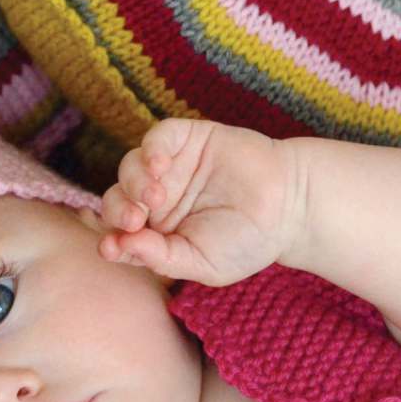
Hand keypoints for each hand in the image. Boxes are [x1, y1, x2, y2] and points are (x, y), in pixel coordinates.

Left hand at [99, 118, 306, 285]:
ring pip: (130, 168)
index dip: (109, 239)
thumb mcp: (202, 264)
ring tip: (156, 197)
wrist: (291, 208)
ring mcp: (169, 168)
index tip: (110, 248)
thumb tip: (120, 247)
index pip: (118, 234)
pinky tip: (159, 165)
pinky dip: (151, 149)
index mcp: (154, 232)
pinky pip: (158, 138)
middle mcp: (155, 199)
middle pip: (116, 200)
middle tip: (134, 222)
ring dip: (134, 183)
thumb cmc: (246, 242)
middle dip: (119, 211)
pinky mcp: (186, 140)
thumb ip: (161, 258)